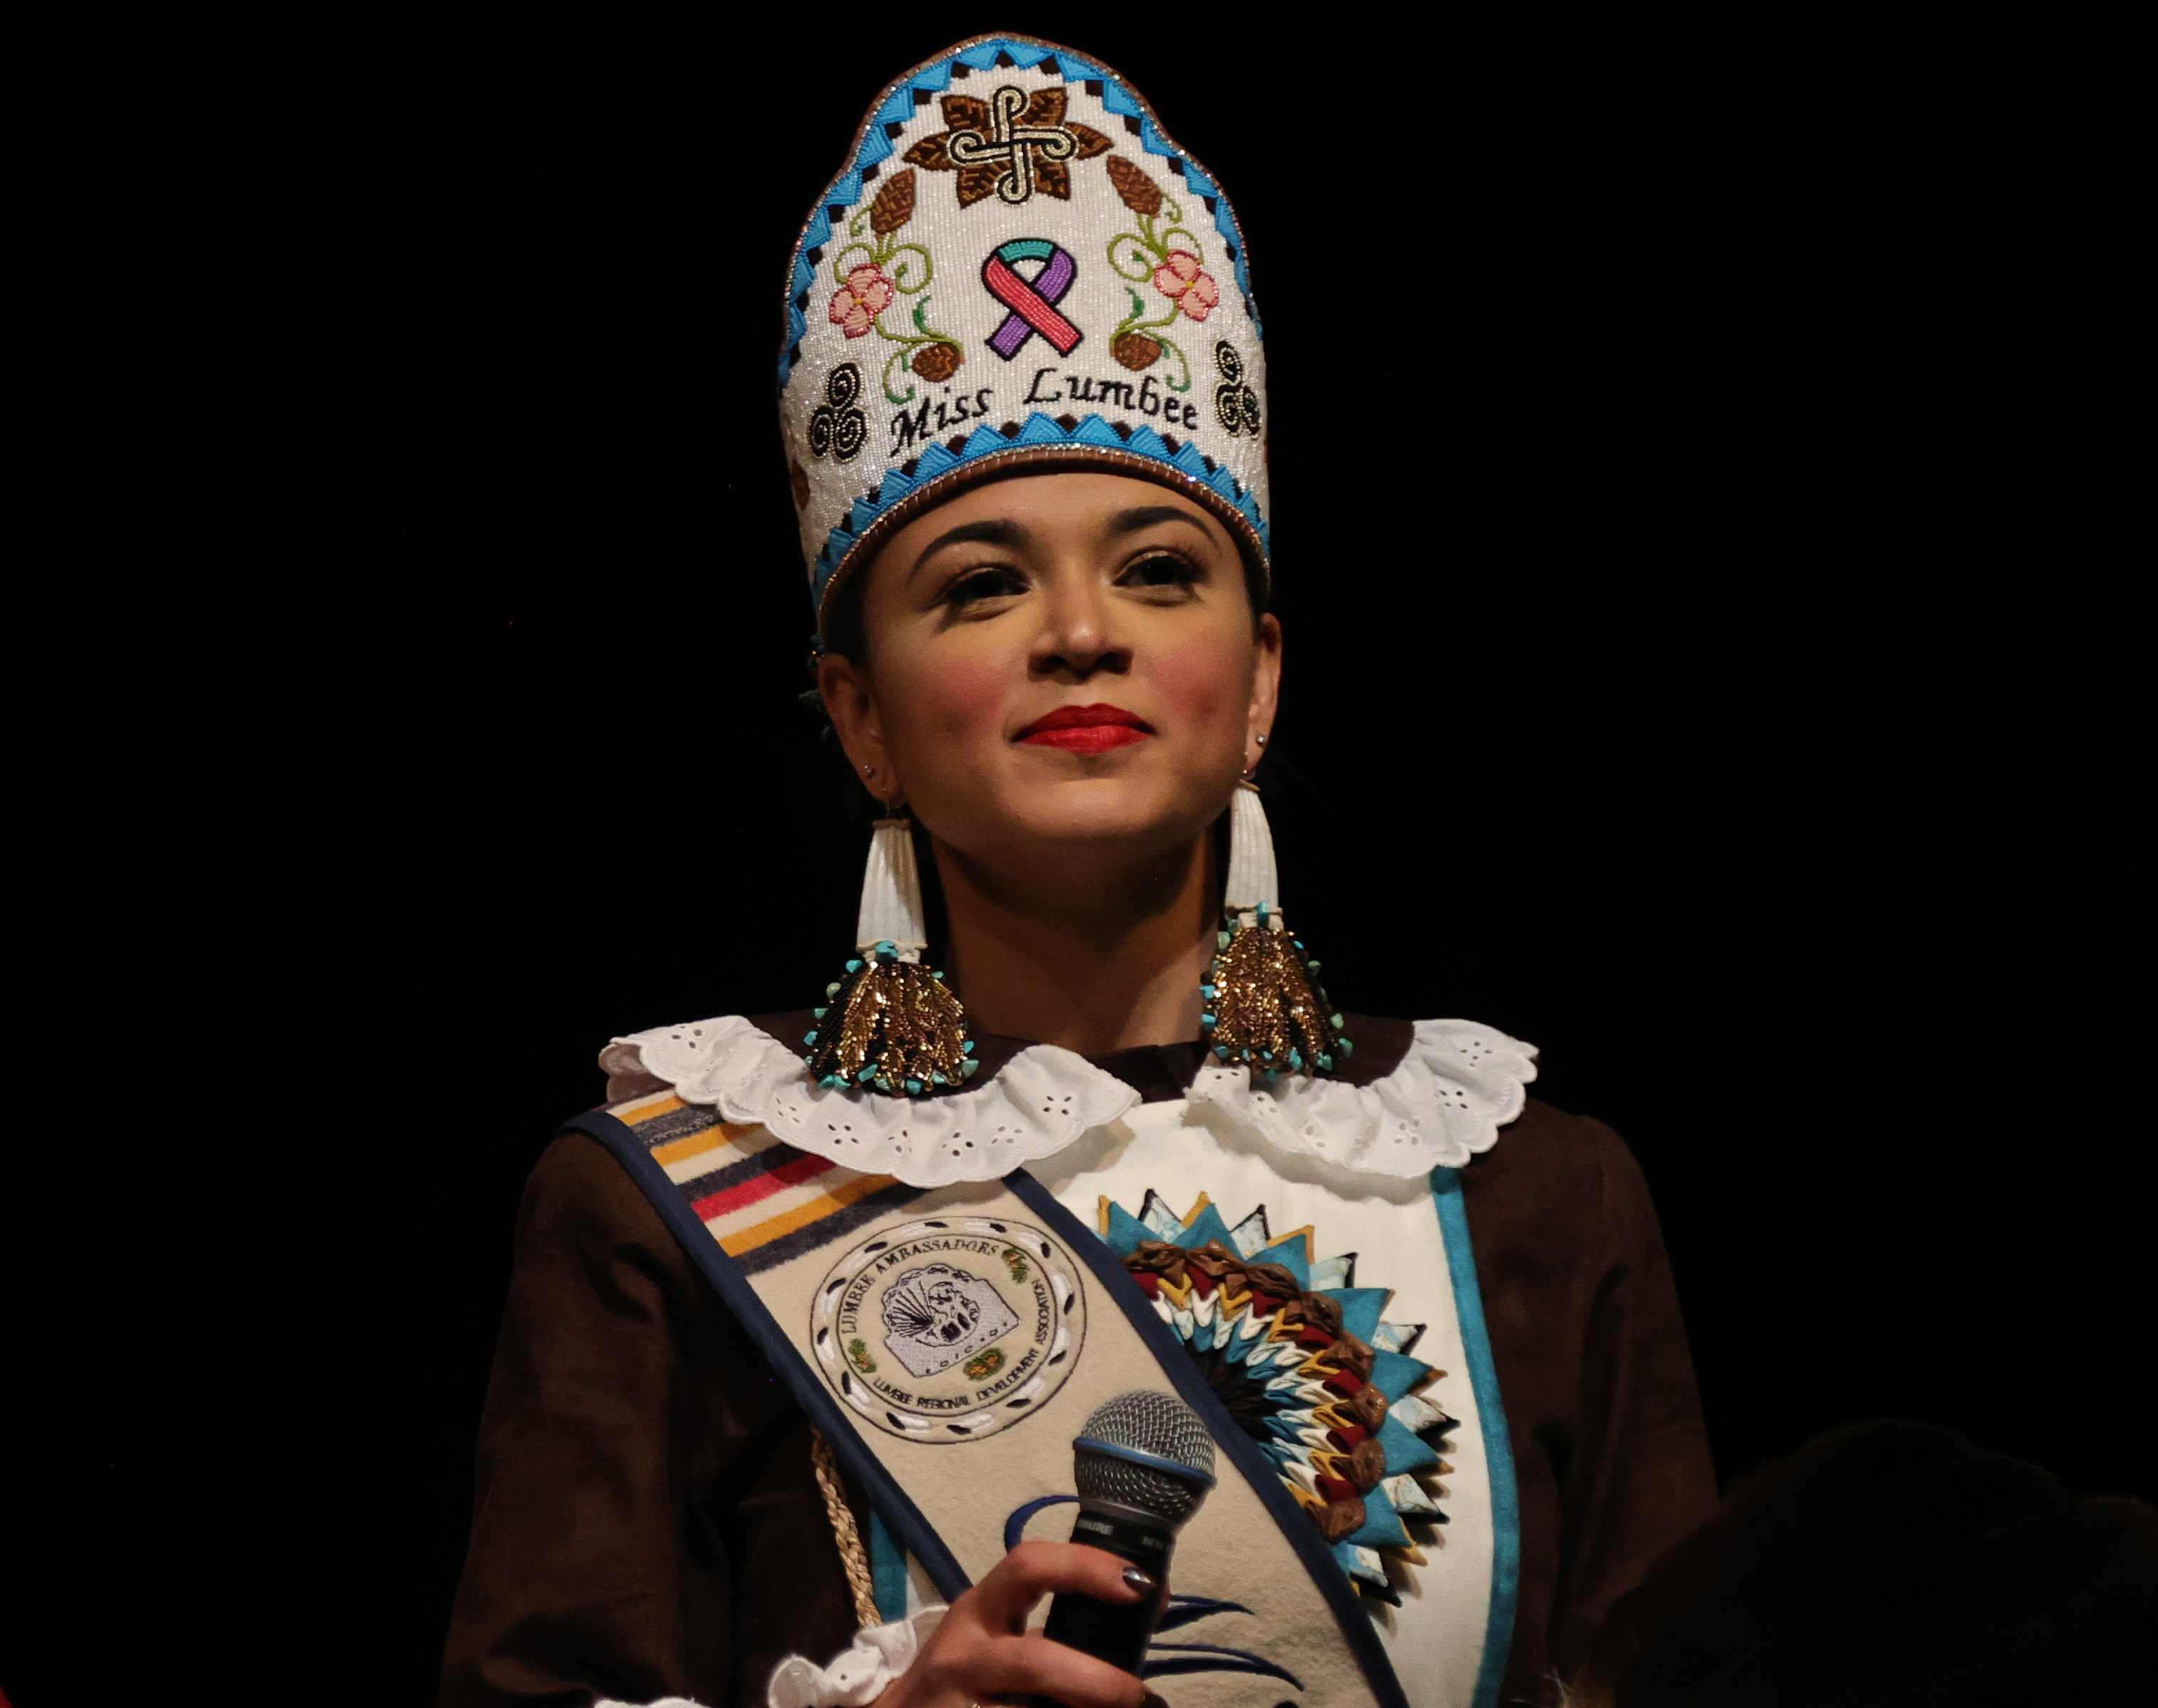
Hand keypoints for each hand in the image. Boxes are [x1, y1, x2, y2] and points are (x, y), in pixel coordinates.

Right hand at [873, 1541, 1151, 1707]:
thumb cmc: (967, 1672)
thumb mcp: (999, 1634)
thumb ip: (1062, 1622)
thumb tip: (1152, 1598)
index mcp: (982, 1609)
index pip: (1029, 1565)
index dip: (1087, 1568)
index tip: (1138, 1585)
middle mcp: (965, 1652)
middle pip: (1034, 1661)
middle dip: (1094, 1681)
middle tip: (1137, 1694)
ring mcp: (960, 1699)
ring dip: (1083, 1707)